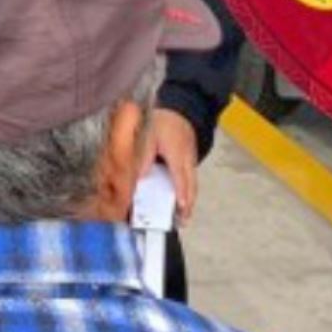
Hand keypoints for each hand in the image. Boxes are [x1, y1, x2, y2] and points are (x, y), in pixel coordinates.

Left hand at [142, 109, 199, 225]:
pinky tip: (182, 201)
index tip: (181, 206)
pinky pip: (191, 180)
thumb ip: (144, 155)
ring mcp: (192, 161)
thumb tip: (138, 176)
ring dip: (189, 201)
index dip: (181, 192)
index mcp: (177, 152)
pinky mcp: (191, 162)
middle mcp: (187, 159)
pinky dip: (188, 192)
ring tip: (183, 217)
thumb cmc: (164, 122)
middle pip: (191, 185)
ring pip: (193, 184)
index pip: (179, 175)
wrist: (182, 110)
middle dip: (188, 204)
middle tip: (183, 220)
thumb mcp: (150, 135)